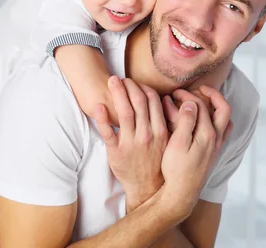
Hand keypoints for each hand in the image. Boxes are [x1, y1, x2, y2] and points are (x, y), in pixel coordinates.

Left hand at [94, 76, 167, 211]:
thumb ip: (165, 122)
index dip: (142, 87)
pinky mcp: (116, 151)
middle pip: (137, 102)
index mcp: (159, 130)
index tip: (135, 81)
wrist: (147, 187)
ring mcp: (130, 142)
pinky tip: (98, 106)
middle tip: (120, 78)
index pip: (152, 101)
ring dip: (117, 94)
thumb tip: (162, 101)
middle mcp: (146, 134)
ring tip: (111, 81)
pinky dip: (102, 118)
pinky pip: (107, 132)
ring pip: (123, 112)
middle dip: (129, 86)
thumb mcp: (167, 142)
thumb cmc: (156, 161)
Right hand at [159, 89, 231, 220]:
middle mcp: (216, 138)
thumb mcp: (177, 143)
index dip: (187, 95)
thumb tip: (191, 103)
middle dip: (211, 94)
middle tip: (197, 89)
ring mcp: (217, 145)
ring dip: (216, 106)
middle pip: (222, 108)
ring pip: (224, 119)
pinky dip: (217, 120)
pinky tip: (206, 120)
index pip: (201, 105)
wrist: (182, 193)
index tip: (174, 93)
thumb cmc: (176, 169)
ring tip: (202, 100)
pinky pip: (223, 130)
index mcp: (207, 133)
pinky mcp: (214, 152)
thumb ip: (185, 121)